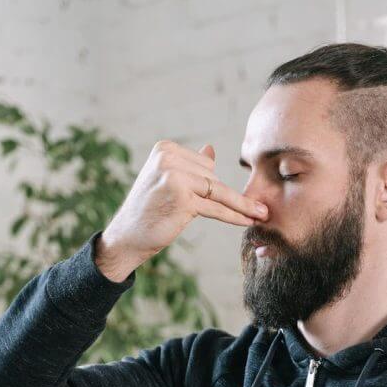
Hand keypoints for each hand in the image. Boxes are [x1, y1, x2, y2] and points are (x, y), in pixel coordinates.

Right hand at [96, 140, 268, 273]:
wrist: (127, 237)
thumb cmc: (148, 210)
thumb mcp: (166, 180)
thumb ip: (190, 165)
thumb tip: (211, 149)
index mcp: (164, 149)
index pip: (204, 163)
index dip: (210, 183)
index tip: (225, 198)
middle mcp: (168, 158)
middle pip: (212, 176)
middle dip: (217, 195)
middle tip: (215, 215)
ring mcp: (175, 177)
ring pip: (218, 191)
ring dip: (238, 205)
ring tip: (259, 214)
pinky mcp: (183, 199)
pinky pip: (217, 207)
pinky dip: (235, 215)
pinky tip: (249, 220)